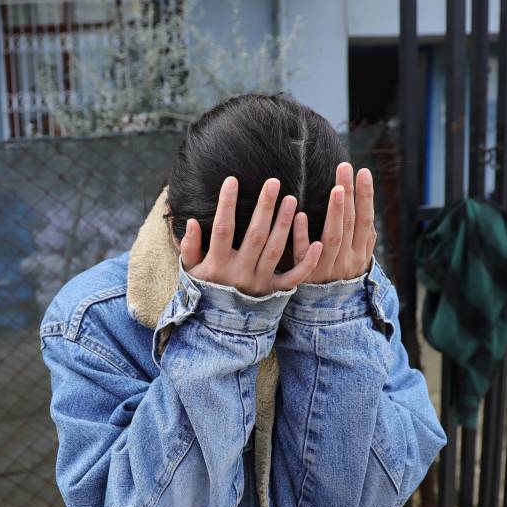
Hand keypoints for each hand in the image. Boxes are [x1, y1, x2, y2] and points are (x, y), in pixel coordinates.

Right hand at [180, 176, 322, 296]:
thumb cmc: (204, 289)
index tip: (231, 180)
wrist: (219, 326)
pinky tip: (317, 243)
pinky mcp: (275, 292)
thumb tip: (190, 222)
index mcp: (218, 265)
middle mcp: (241, 274)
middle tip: (273, 182)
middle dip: (265, 207)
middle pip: (255, 235)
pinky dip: (307, 263)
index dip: (226, 204)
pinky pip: (293, 278)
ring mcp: (260, 283)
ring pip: (275, 250)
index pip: (223, 229)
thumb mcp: (190, 271)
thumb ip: (190, 247)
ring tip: (291, 199)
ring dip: (284, 224)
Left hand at [294, 163, 375, 282]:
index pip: (365, 219)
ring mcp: (327, 269)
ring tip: (336, 189)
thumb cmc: (340, 275)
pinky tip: (299, 215)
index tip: (363, 171)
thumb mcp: (357, 257)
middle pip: (350, 223)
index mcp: (360, 252)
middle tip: (344, 167)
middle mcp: (347, 260)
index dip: (365, 196)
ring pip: (333, 238)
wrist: (326, 313)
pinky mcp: (306, 276)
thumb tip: (368, 205)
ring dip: (335, 213)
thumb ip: (362, 235)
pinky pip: (305, 255)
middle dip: (349, 194)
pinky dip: (303, 235)